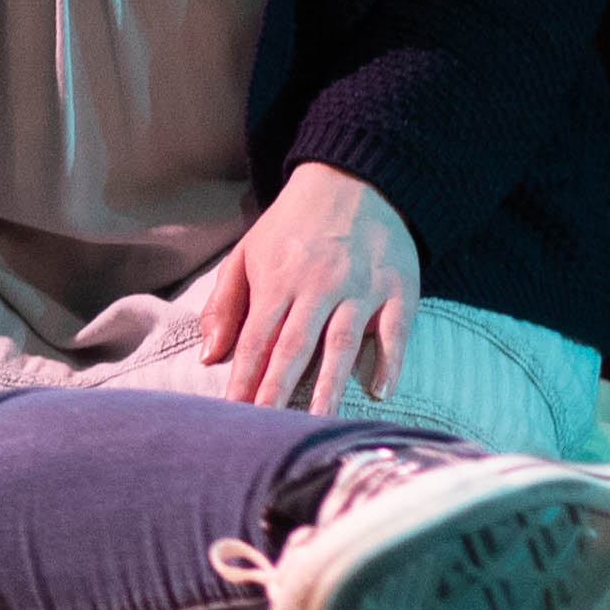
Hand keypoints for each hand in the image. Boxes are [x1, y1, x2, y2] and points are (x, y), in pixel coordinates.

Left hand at [180, 159, 421, 409]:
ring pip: (342, 343)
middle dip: (278, 390)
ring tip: (317, 424)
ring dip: (329, 386)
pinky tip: (379, 391)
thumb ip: (226, 303)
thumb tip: (210, 357)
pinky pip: (394, 330)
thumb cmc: (293, 224)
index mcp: (278, 278)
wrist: (355, 178)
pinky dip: (389, 361)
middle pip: (295, 346)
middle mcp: (319, 284)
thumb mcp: (249, 252)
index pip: (257, 337)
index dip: (245, 376)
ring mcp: (361, 287)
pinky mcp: (398, 287)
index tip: (234, 413)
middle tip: (267, 430)